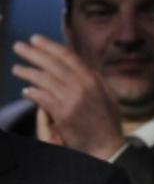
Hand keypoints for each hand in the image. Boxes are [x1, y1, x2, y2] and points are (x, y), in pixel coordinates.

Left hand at [12, 35, 124, 160]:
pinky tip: (26, 91)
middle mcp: (83, 86)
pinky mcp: (63, 114)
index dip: (50, 46)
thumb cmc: (107, 121)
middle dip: (34, 53)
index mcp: (93, 78)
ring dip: (28, 72)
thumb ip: (92, 78)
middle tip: (18, 46)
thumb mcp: (106, 94)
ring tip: (16, 68)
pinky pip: (43, 98)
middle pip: (53, 64)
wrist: (107, 145)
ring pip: (44, 80)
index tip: (36, 39)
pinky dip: (32, 93)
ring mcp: (72, 99)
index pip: (68, 56)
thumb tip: (78, 64)